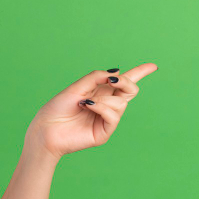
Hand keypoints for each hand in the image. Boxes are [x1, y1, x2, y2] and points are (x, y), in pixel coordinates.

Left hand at [25, 63, 157, 159]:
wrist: (45, 129)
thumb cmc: (56, 108)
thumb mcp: (76, 87)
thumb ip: (95, 78)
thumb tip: (116, 72)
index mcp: (99, 92)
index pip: (123, 83)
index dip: (139, 73)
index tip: (153, 66)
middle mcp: (105, 105)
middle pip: (129, 90)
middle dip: (126, 82)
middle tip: (112, 81)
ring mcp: (106, 119)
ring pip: (121, 103)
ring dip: (103, 99)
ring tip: (84, 101)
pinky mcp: (104, 132)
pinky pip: (113, 115)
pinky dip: (102, 107)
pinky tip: (88, 106)